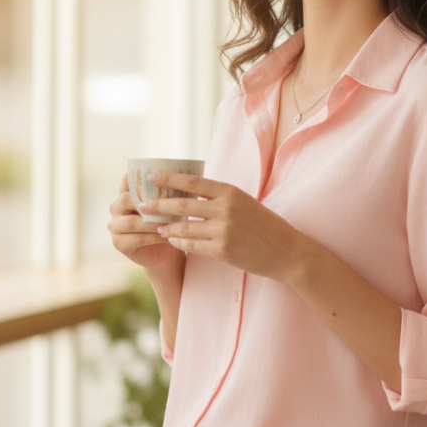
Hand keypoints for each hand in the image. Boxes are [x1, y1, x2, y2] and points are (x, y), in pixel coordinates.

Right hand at [108, 174, 184, 272]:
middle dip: (146, 202)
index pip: (127, 180)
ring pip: (131, 222)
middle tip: (167, 203)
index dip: (138, 177)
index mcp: (126, 193)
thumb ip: (167, 190)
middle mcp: (116, 207)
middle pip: (124, 199)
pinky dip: (153, 237)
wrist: (167, 251)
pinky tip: (167, 236)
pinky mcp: (118, 243)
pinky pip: (136, 239)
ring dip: (152, 223)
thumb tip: (182, 173)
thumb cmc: (169, 221)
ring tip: (171, 223)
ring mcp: (114, 226)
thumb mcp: (170, 203)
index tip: (156, 176)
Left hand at [138, 173, 305, 281]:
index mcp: (230, 192)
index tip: (150, 177)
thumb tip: (190, 189)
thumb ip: (219, 196)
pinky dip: (179, 242)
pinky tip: (171, 239)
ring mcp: (224, 230)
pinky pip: (192, 246)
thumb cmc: (263, 224)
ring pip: (184, 227)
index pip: (192, 182)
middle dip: (159, 204)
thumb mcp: (244, 201)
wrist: (285, 250)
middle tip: (141, 204)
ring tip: (153, 224)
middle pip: (183, 204)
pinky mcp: (223, 250)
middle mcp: (226, 209)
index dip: (169, 179)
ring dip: (166, 226)